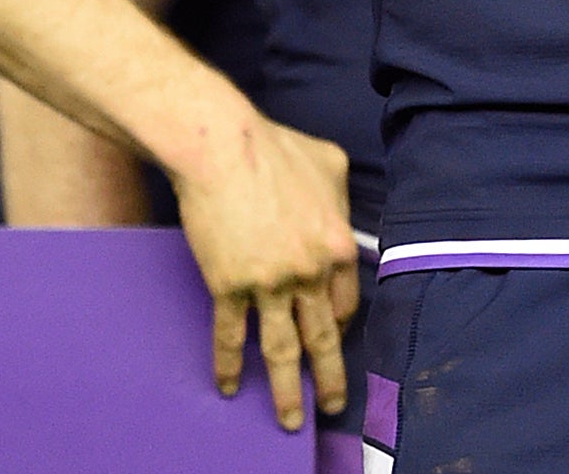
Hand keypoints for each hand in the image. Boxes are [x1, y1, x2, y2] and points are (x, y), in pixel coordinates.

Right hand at [170, 112, 359, 431]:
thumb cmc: (275, 147)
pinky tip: (229, 386)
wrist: (224, 147)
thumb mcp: (330, 162)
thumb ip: (340, 196)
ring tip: (290, 420)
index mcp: (337, 244)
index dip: (338, 325)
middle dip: (327, 377)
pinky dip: (229, 364)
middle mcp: (309, 271)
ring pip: (281, 348)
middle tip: (330, 406)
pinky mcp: (230, 286)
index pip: (344, 302)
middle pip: (321, 336)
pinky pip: (231, 336)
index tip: (331, 339)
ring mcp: (270, 283)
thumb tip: (339, 214)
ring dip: (286, 390)